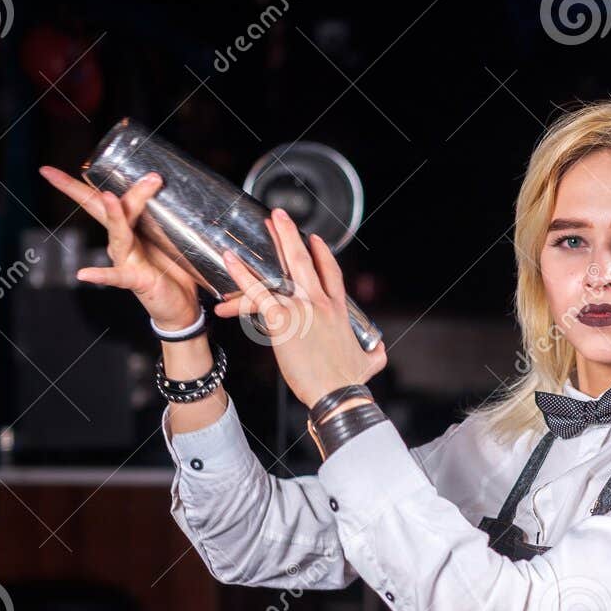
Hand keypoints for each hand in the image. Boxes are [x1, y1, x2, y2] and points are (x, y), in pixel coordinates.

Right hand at [38, 166, 201, 330]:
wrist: (182, 306)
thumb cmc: (174, 269)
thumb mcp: (171, 236)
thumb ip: (164, 216)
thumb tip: (165, 184)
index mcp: (128, 228)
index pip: (102, 200)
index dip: (79, 184)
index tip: (48, 170)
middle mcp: (122, 242)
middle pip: (100, 210)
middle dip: (81, 190)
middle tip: (71, 169)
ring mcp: (127, 260)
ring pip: (119, 233)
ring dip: (116, 215)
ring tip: (110, 197)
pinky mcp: (136, 279)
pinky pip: (117, 276)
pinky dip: (101, 275)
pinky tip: (84, 274)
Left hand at [213, 207, 386, 406]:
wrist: (338, 394)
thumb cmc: (350, 382)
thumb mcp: (371, 362)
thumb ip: (375, 352)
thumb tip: (380, 350)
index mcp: (339, 312)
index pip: (332, 275)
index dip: (323, 255)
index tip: (315, 240)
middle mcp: (321, 304)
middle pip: (305, 262)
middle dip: (292, 236)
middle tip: (279, 216)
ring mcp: (303, 310)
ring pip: (284, 270)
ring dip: (272, 244)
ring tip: (261, 225)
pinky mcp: (283, 321)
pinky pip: (259, 293)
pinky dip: (243, 275)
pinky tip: (230, 259)